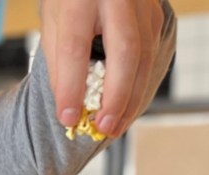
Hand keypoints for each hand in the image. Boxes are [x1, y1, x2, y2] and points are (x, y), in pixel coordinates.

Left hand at [41, 0, 163, 137]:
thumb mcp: (53, 18)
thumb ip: (59, 59)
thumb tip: (70, 103)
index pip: (75, 47)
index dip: (72, 87)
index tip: (68, 118)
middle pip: (124, 52)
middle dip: (116, 97)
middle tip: (104, 127)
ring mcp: (142, 3)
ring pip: (145, 56)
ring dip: (132, 97)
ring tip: (116, 125)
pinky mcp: (155, 13)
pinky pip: (151, 54)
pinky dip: (140, 83)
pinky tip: (127, 104)